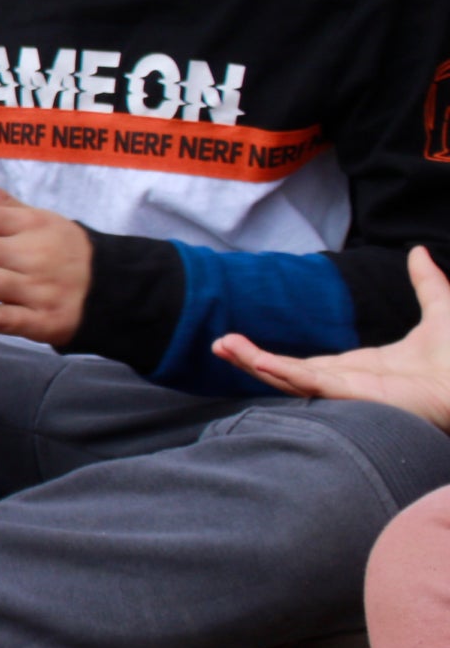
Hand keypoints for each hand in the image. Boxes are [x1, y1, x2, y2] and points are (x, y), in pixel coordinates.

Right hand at [215, 247, 449, 429]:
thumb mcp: (440, 308)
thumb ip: (425, 282)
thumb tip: (418, 251)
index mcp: (360, 368)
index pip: (305, 364)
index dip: (273, 354)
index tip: (243, 342)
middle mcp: (346, 383)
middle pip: (285, 373)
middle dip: (250, 360)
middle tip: (218, 344)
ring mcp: (345, 391)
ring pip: (287, 379)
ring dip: (253, 363)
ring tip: (221, 346)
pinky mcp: (350, 396)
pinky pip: (304, 383)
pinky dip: (274, 369)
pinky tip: (251, 357)